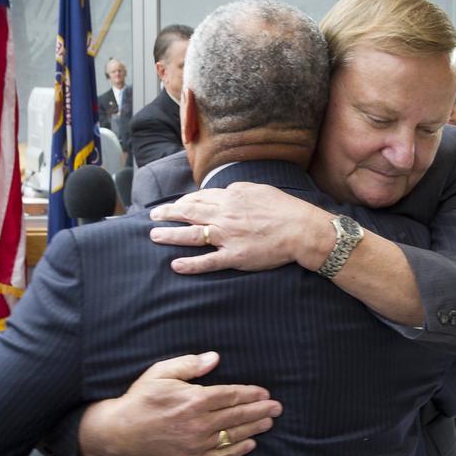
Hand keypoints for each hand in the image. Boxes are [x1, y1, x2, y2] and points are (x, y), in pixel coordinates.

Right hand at [78, 352, 281, 455]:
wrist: (124, 431)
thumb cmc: (142, 398)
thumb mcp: (161, 372)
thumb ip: (190, 365)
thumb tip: (215, 358)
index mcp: (194, 400)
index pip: (231, 396)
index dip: (251, 394)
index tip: (264, 393)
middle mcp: (199, 423)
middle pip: (237, 416)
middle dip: (260, 411)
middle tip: (277, 408)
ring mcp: (197, 443)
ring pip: (233, 435)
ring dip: (254, 428)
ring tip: (269, 422)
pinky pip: (221, 455)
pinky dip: (238, 450)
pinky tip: (250, 444)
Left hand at [148, 183, 332, 274]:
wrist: (301, 229)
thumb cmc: (284, 209)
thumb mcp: (259, 190)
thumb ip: (238, 191)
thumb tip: (224, 192)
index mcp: (231, 197)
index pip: (201, 198)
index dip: (185, 202)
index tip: (175, 206)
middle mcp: (225, 215)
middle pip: (190, 212)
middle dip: (168, 213)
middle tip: (153, 216)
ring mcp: (228, 236)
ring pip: (192, 235)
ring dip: (170, 235)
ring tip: (154, 236)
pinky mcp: (234, 256)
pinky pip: (208, 261)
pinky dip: (190, 264)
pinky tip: (175, 265)